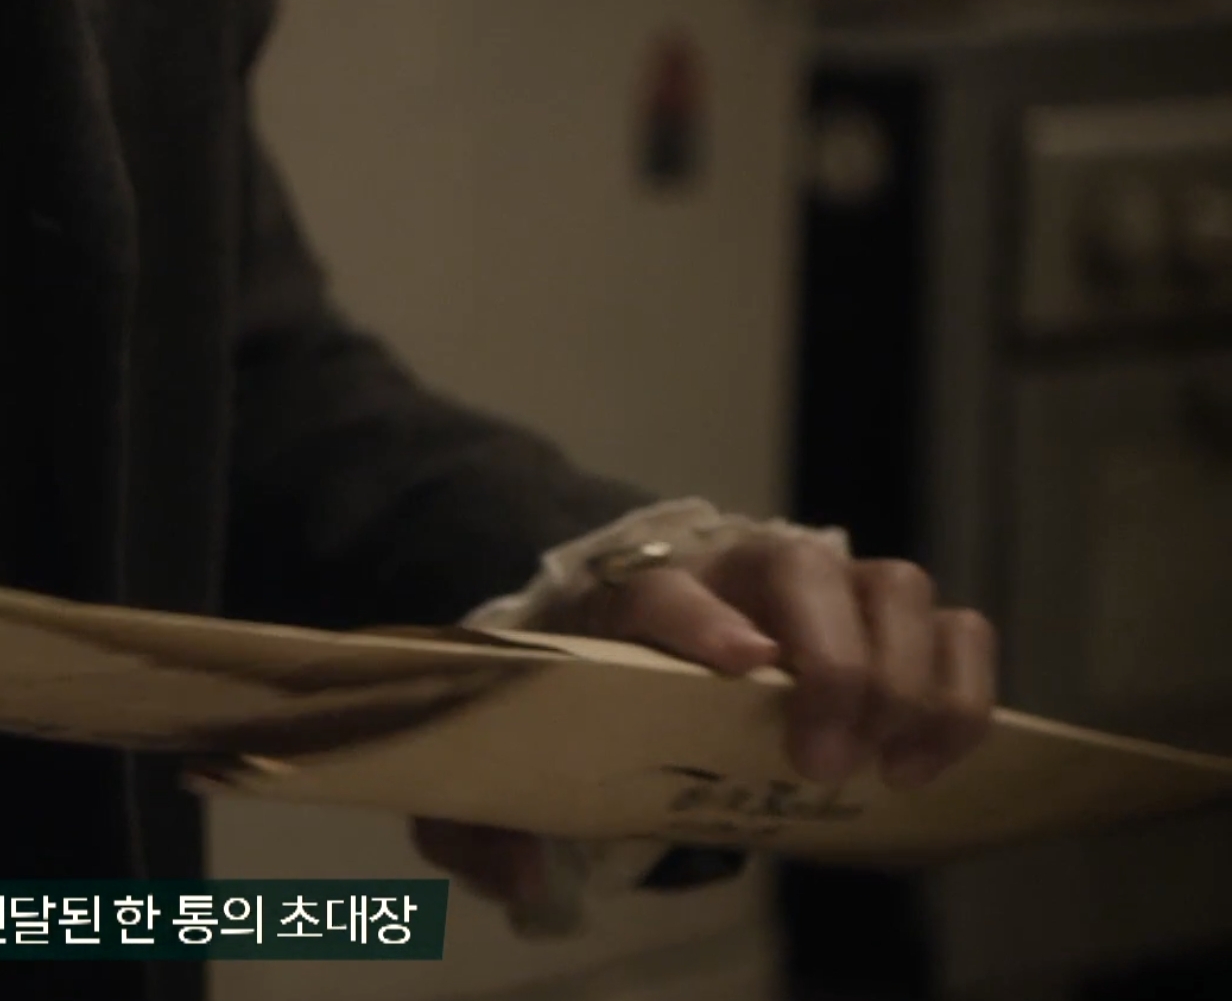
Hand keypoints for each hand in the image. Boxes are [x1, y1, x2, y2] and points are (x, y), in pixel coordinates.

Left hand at [414, 533, 997, 921]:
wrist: (622, 657)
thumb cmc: (574, 712)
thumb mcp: (506, 769)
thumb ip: (485, 828)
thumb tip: (523, 878)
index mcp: (626, 600)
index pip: (656, 588)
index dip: (699, 621)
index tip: (742, 665)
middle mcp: (734, 573)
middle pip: (801, 569)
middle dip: (831, 662)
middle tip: (824, 762)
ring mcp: (820, 590)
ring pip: (891, 585)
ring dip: (907, 675)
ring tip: (893, 768)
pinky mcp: (881, 622)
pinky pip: (952, 627)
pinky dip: (963, 683)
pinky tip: (935, 758)